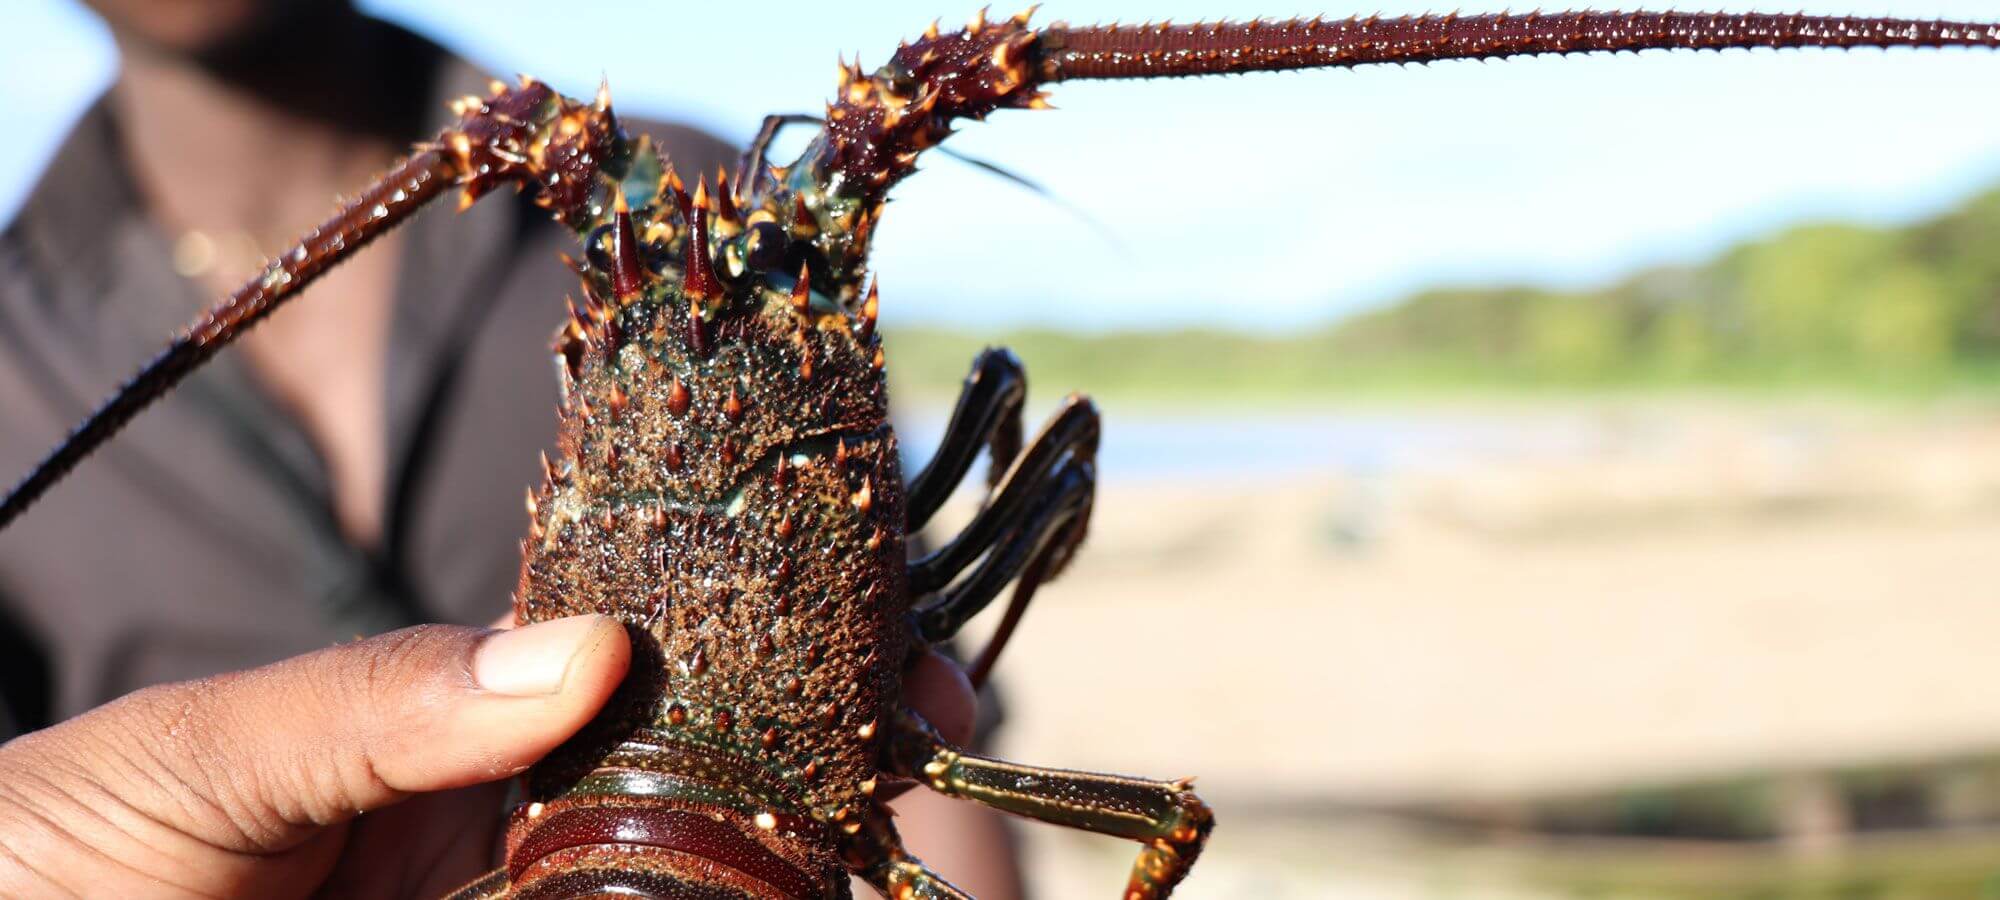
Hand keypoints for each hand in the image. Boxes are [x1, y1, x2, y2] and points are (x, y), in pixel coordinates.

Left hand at [0, 615, 985, 898]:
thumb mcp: (196, 757)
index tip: (891, 651)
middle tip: (925, 744)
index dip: (777, 641)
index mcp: (457, 723)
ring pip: (689, 875)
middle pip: (705, 775)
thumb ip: (379, 701)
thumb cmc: (48, 853)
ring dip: (793, 856)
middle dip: (826, 758)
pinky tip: (797, 893)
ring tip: (877, 849)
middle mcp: (508, 819)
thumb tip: (589, 647)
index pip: (653, 662)